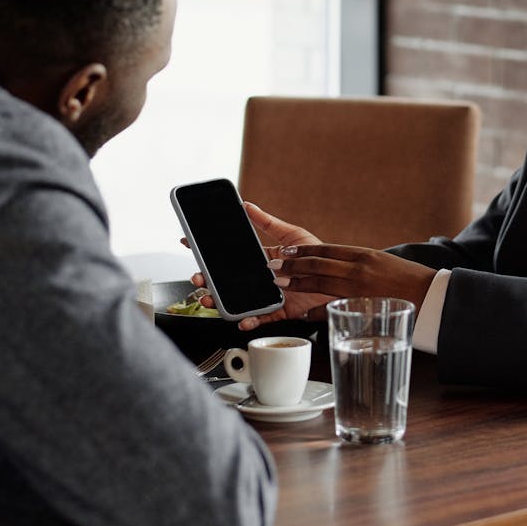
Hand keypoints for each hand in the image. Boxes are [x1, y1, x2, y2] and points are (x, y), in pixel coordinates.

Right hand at [186, 202, 330, 330]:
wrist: (338, 279)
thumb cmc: (318, 256)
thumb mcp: (293, 235)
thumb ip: (269, 222)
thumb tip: (248, 205)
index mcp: (263, 259)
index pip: (231, 254)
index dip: (209, 251)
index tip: (189, 244)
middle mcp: (262, 278)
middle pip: (228, 280)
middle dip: (208, 279)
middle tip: (196, 276)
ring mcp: (268, 295)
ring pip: (238, 300)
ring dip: (220, 300)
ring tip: (208, 297)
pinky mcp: (279, 310)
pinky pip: (260, 317)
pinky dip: (249, 320)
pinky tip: (240, 319)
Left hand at [274, 244, 435, 315]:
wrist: (429, 295)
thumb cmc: (406, 280)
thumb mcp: (381, 263)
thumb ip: (359, 264)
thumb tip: (338, 266)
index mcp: (362, 255)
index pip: (326, 249)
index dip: (303, 251)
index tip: (286, 251)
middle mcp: (358, 268)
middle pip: (317, 264)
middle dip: (292, 265)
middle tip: (272, 265)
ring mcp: (358, 287)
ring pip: (320, 282)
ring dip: (297, 283)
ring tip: (279, 283)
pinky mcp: (361, 306)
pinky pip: (333, 307)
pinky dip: (316, 310)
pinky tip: (303, 313)